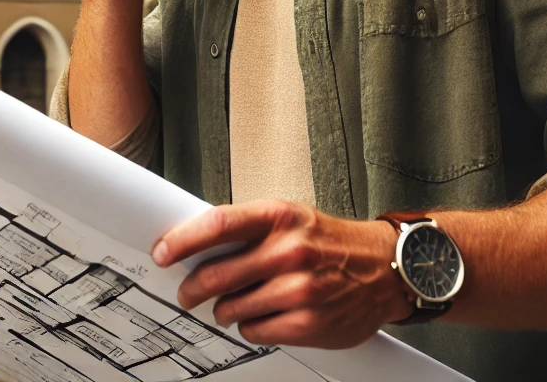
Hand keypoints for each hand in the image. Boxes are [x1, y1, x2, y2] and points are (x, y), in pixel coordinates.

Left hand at [152, 201, 411, 348]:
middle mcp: (288, 251)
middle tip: (186, 292)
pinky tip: (261, 314)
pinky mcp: (309, 324)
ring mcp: (299, 289)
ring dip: (223, 309)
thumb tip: (197, 243)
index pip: (217, 225)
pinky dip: (249, 325)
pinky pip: (255, 330)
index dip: (182, 240)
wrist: (383, 268)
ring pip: (232, 308)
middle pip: (217, 274)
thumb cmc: (328, 241)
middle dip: (192, 288)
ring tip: (231, 304)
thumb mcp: (289, 217)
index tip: (163, 252)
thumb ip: (247, 229)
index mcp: (278, 216)